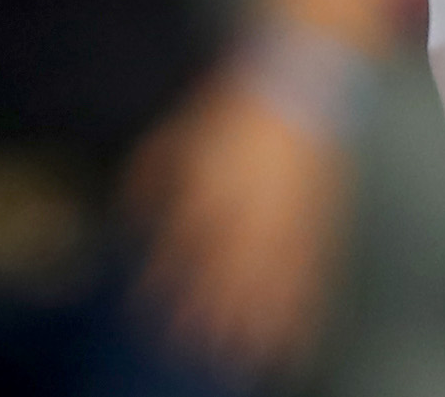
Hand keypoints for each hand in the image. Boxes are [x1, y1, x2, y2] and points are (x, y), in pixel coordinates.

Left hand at [129, 71, 351, 369]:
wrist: (303, 84)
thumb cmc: (234, 110)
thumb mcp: (178, 135)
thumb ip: (148, 176)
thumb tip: (125, 215)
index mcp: (213, 193)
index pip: (182, 251)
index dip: (164, 284)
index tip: (150, 312)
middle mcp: (251, 216)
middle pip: (227, 280)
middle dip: (210, 321)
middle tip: (197, 353)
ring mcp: (290, 223)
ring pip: (273, 287)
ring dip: (258, 328)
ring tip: (246, 361)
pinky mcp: (320, 223)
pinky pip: (314, 275)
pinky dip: (306, 310)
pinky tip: (299, 334)